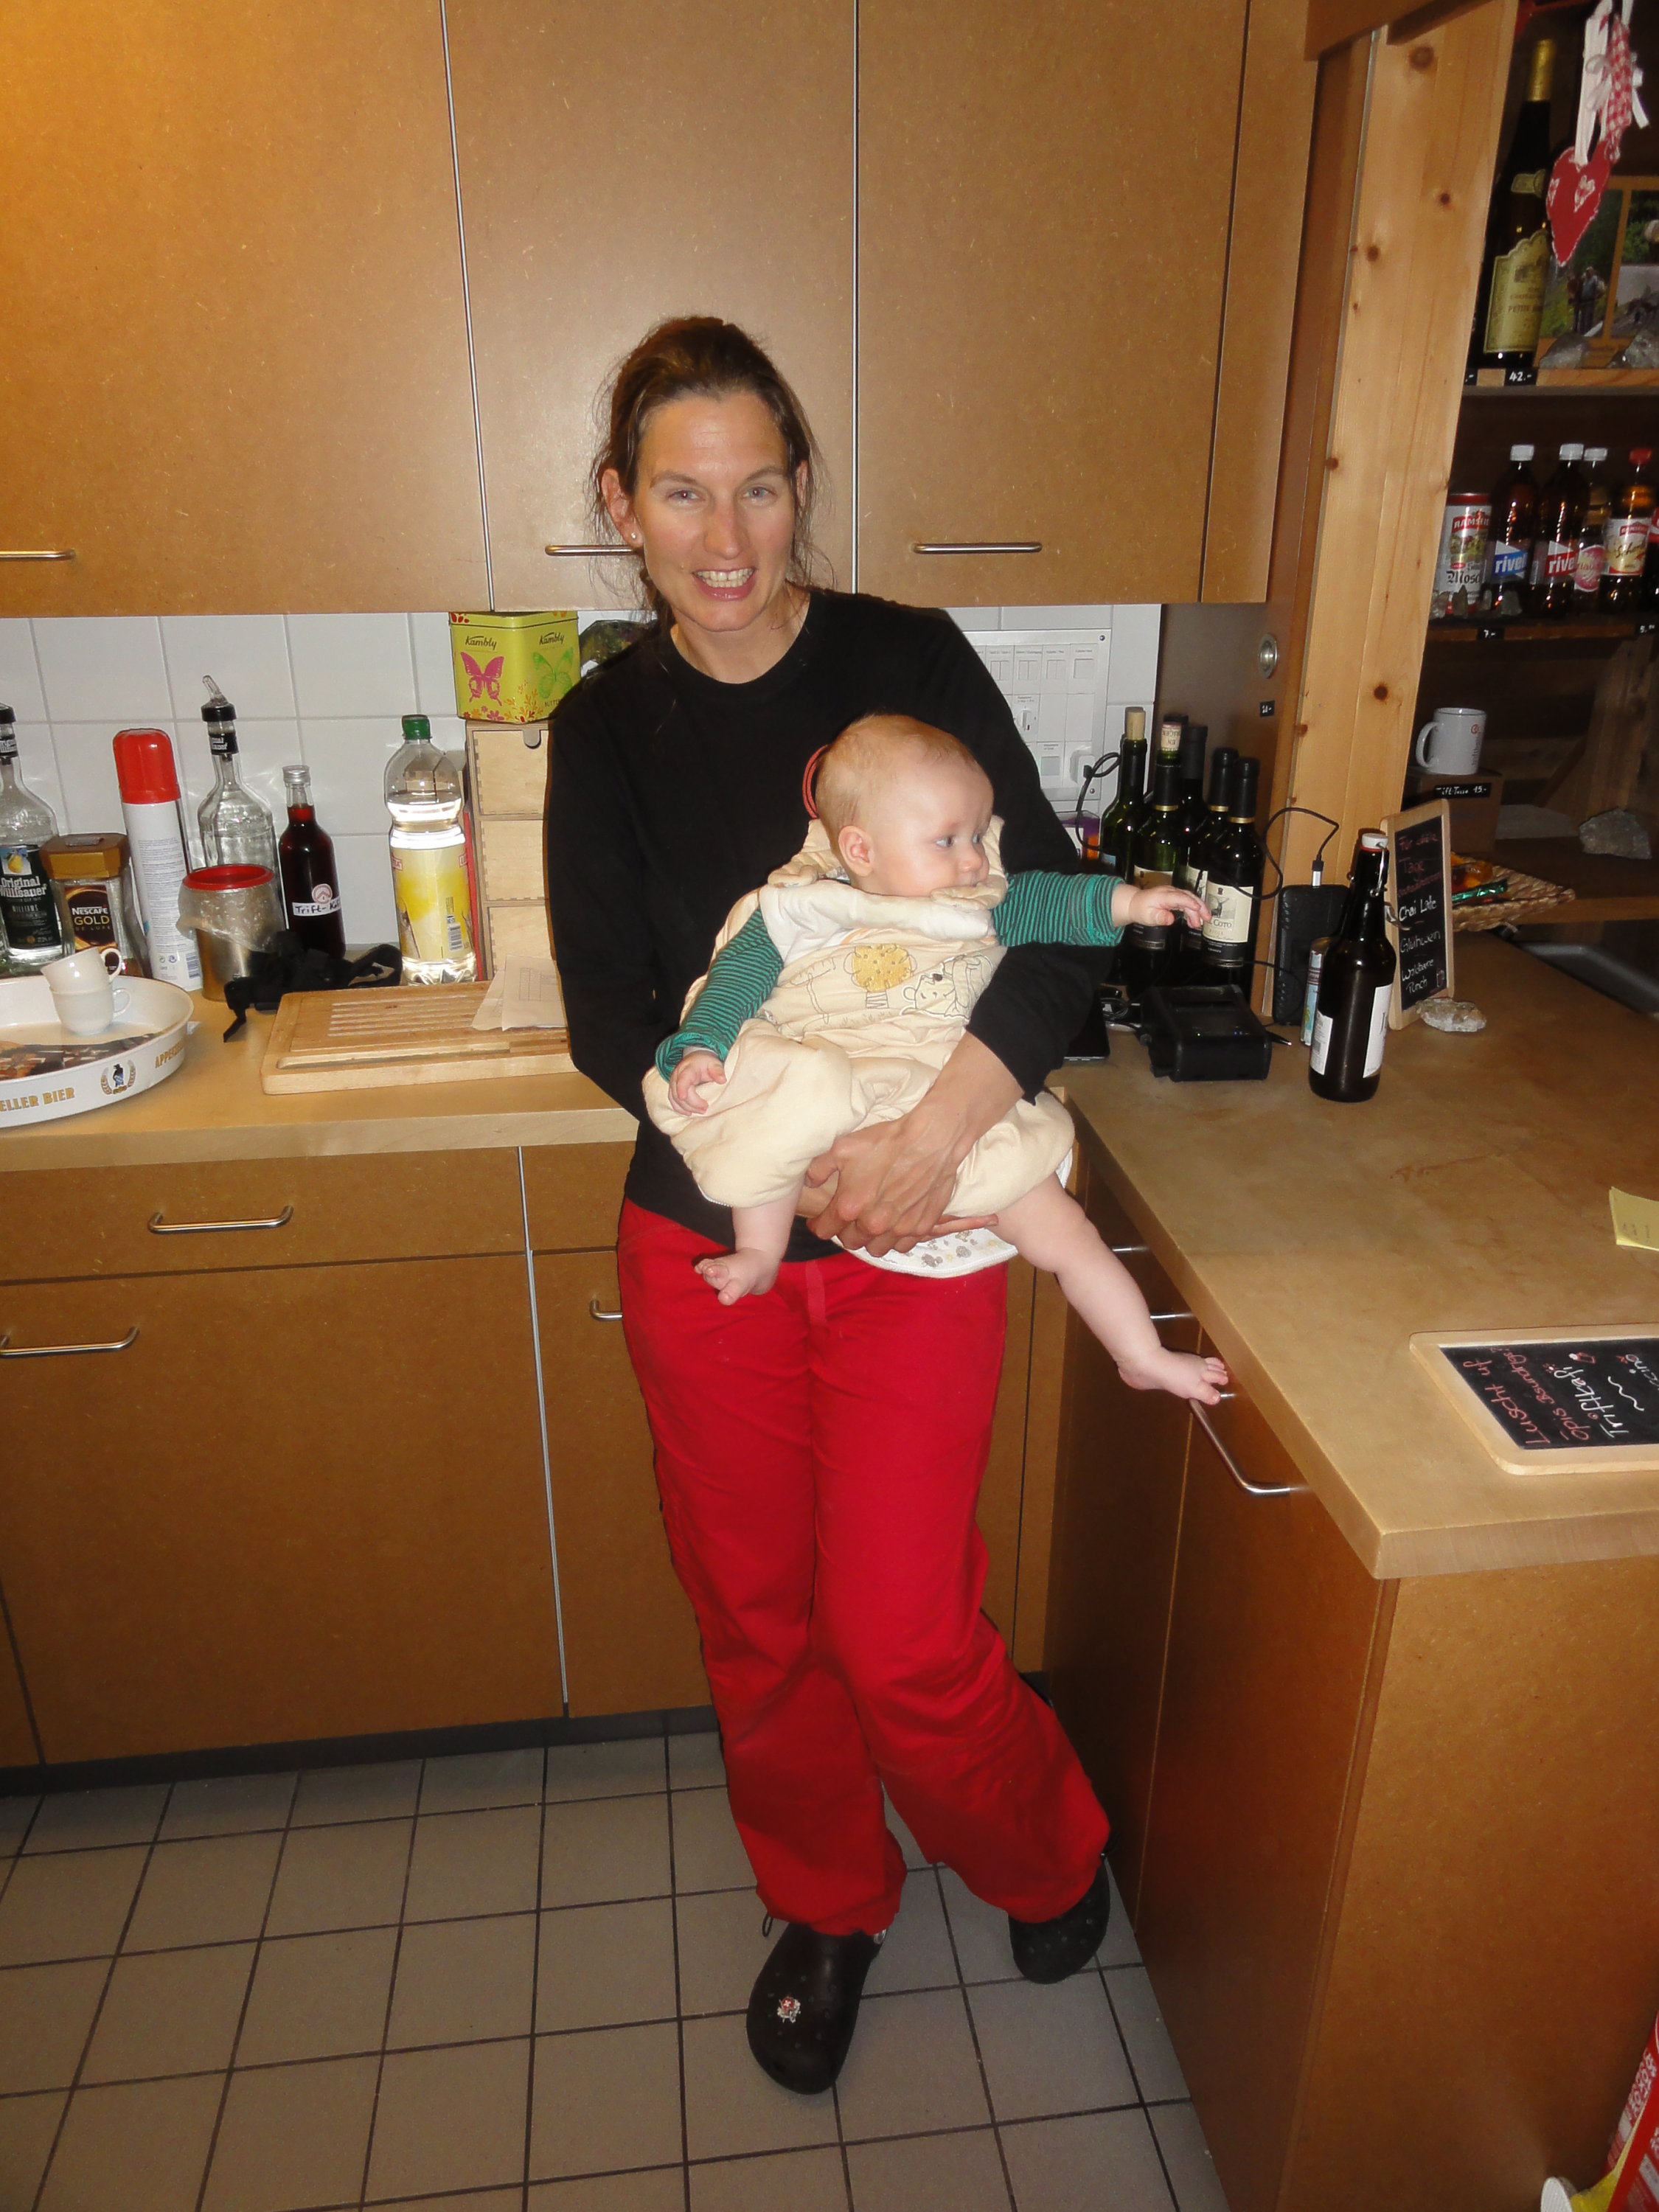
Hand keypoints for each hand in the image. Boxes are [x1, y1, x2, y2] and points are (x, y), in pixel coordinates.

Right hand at [668, 1048, 725, 1114]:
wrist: (696, 1059)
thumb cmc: (705, 1062)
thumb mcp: (714, 1063)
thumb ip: (718, 1071)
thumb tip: (722, 1080)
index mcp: (687, 1070)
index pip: (682, 1080)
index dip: (681, 1089)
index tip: (683, 1097)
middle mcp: (677, 1076)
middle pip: (679, 1093)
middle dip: (692, 1104)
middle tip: (705, 1108)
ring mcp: (673, 1083)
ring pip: (675, 1099)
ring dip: (686, 1108)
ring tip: (701, 1111)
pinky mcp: (673, 1089)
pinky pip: (673, 1101)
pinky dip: (679, 1109)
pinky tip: (689, 1113)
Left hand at [803, 1119, 997, 1254]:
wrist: (930, 1140)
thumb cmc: (885, 1141)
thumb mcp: (842, 1147)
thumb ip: (819, 1168)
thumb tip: (809, 1183)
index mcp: (850, 1206)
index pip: (825, 1231)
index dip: (818, 1224)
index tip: (820, 1220)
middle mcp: (873, 1224)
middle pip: (851, 1242)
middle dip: (846, 1232)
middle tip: (849, 1219)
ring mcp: (899, 1228)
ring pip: (877, 1249)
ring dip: (871, 1239)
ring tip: (872, 1224)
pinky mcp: (921, 1227)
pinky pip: (904, 1245)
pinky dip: (896, 1238)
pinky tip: (895, 1224)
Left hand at [1111, 881, 1209, 932]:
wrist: (1134, 903)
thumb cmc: (1141, 909)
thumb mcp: (1148, 917)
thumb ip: (1159, 917)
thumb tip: (1170, 919)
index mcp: (1163, 895)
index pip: (1180, 897)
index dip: (1190, 903)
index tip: (1199, 909)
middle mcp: (1170, 892)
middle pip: (1189, 896)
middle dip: (1200, 907)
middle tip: (1207, 918)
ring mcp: (1173, 893)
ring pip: (1190, 899)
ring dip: (1198, 910)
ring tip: (1200, 923)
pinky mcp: (1174, 896)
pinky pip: (1187, 901)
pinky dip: (1193, 910)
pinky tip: (1195, 920)